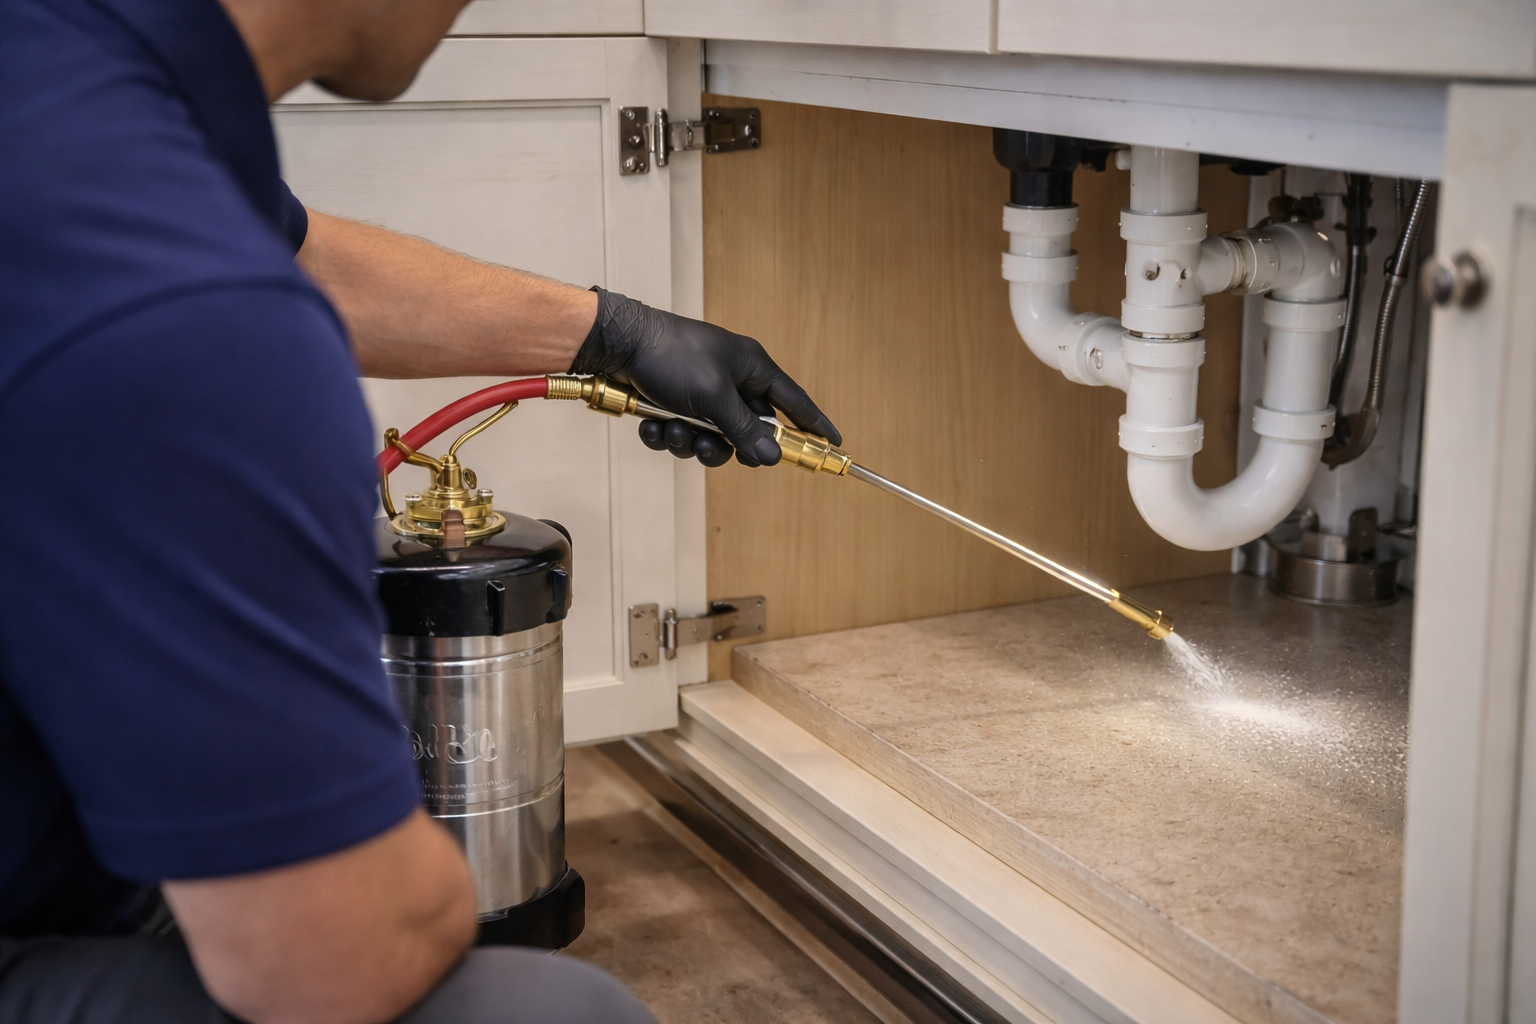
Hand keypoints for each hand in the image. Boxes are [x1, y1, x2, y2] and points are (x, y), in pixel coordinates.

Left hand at [570, 288, 839, 466]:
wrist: (618, 344)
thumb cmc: (672, 356)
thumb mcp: (713, 396)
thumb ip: (743, 429)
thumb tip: (772, 458)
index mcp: (750, 368)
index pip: (793, 401)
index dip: (812, 423)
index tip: (833, 443)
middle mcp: (729, 379)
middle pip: (746, 430)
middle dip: (724, 445)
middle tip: (712, 447)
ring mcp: (700, 391)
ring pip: (710, 437)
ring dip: (689, 442)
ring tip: (671, 429)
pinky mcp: (671, 400)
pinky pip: (680, 432)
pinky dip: (665, 433)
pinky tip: (651, 424)